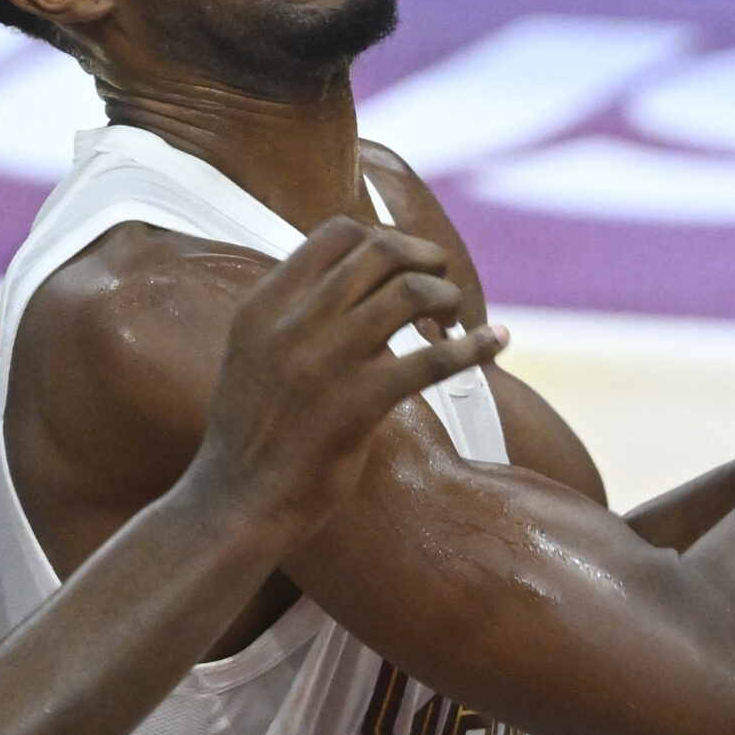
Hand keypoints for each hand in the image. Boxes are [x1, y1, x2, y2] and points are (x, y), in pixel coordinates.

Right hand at [188, 217, 504, 545]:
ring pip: (410, 294)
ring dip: (447, 297)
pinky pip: (431, 361)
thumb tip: (353, 284)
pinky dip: (474, 346)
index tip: (404, 264)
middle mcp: (293, 323)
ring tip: (456, 317)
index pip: (338, 234)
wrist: (237, 501)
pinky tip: (497, 341)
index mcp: (265, 304)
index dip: (385, 239)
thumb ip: (292, 313)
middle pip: (380, 252)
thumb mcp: (252, 353)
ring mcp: (325, 362)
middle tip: (441, 281)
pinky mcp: (357, 406)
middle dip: (425, 258)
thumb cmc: (252, 432)